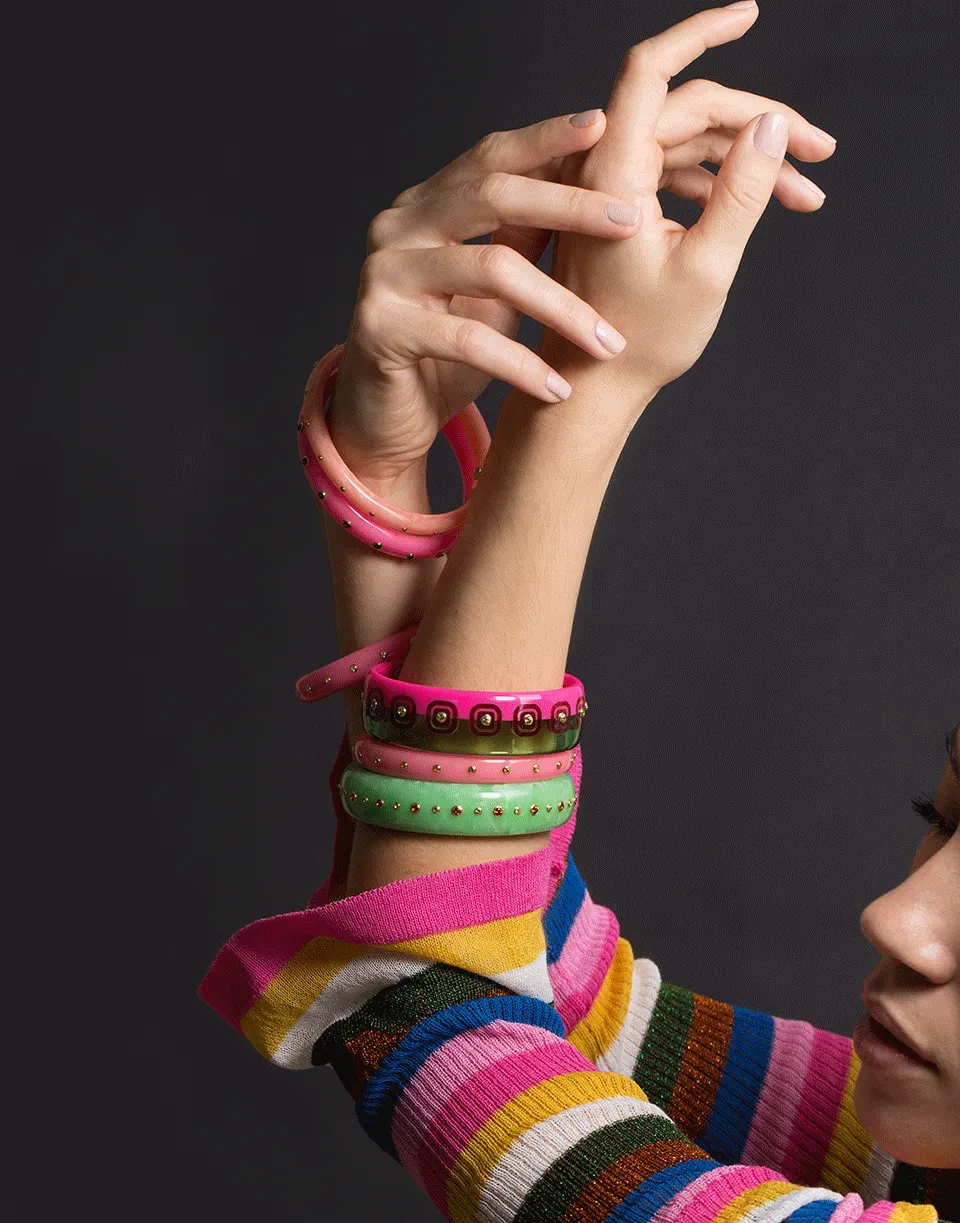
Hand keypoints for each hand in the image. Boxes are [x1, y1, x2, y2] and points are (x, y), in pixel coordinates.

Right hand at [323, 111, 644, 489]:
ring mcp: (384, 275)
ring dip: (562, 308)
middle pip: (492, 195)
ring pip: (491, 270)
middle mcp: (398, 228)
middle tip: (632, 222)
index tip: (603, 125)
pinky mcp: (380, 328)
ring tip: (609, 343)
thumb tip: (587, 185)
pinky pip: (467, 339)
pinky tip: (559, 390)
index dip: (544, 139)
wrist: (387, 421)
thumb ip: (522, 238)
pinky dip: (521, 366)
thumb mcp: (493, 290)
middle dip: (570, 205)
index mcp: (424, 206)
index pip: (489, 157)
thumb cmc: (445, 356)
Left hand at [540, 1, 834, 425]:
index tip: (750, 13)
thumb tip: (772, 124)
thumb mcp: (706, 267)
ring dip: (751, 161)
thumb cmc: (639, 342)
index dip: (701, 33)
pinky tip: (772, 204)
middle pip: (690, 110)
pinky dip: (724, 186)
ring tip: (810, 193)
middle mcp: (606, 169)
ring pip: (692, 145)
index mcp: (612, 171)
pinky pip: (678, 175)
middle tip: (821, 153)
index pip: (651, 71)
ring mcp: (613, 188)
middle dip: (761, 124)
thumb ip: (743, 191)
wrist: (591, 388)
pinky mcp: (622, 211)